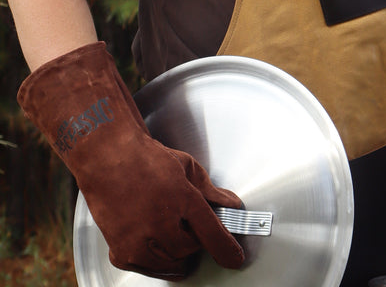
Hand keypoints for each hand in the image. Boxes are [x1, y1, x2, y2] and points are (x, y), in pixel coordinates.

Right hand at [18, 43, 244, 279]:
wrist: (108, 160)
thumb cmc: (147, 159)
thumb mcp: (188, 167)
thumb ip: (212, 191)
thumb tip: (232, 205)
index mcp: (182, 198)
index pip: (212, 232)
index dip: (226, 248)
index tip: (235, 258)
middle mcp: (160, 222)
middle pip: (191, 249)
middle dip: (196, 238)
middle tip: (189, 223)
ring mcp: (138, 240)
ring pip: (172, 263)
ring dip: (177, 251)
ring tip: (170, 227)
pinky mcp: (121, 253)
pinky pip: (149, 268)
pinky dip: (156, 258)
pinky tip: (154, 238)